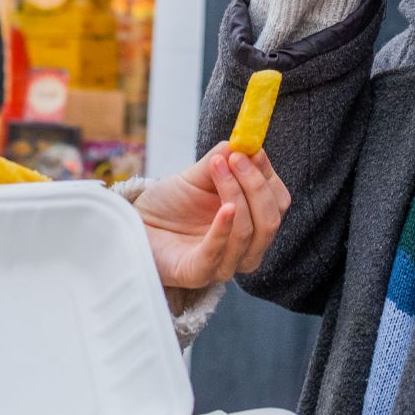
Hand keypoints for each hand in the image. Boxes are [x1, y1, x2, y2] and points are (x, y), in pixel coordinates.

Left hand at [131, 142, 290, 289]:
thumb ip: (221, 160)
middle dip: (255, 185)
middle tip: (235, 158)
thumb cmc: (171, 204)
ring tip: (216, 166)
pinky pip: (218, 252)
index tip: (251, 150)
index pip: (277, 202)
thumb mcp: (197, 176)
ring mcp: (223, 264)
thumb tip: (244, 141)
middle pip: (269, 220)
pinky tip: (224, 207)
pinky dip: (224, 228)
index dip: (267, 175)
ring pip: (247, 233)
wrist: (137, 226)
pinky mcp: (198, 273)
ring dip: (235, 194)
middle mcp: (245, 248)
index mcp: (253, 222)